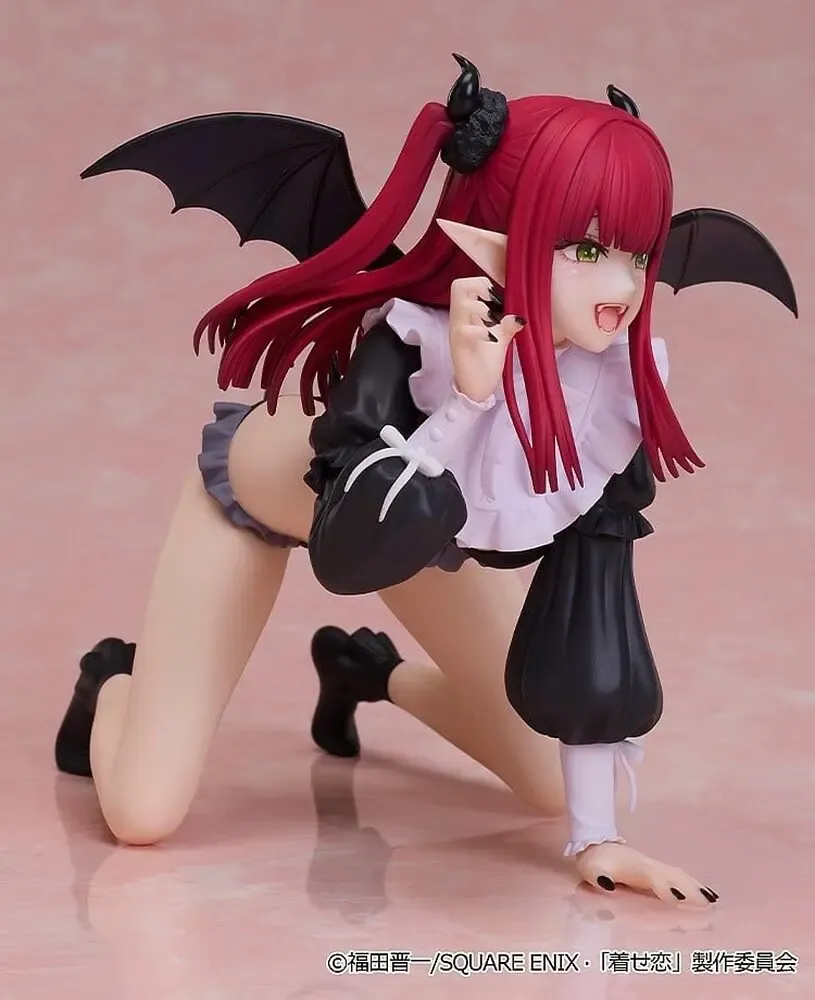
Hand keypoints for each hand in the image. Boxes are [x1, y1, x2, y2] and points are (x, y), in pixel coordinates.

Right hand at [448, 277, 524, 402]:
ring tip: (495, 321)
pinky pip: (467, 331)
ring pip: (460, 305)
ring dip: (482, 309)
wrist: (475, 388)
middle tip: (494, 303)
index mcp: (465, 314)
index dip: (481, 283)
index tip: (498, 298)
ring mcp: (457, 332)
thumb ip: (507, 324)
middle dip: (479, 287)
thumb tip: (522, 316)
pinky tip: (494, 339)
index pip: (464, 284)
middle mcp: (458, 320)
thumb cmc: (485, 361)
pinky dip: (483, 331)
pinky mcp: (460, 347)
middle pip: (457, 286)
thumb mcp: (501, 339)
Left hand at [575, 841, 718, 906]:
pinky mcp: (653, 869)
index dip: (663, 887)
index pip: (652, 877)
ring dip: (694, 885)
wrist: (593, 842)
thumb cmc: (593, 861)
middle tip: (709, 902)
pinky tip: (701, 891)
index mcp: (633, 867)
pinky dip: (690, 882)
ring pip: (677, 874)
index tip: (677, 899)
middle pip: (672, 875)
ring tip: (712, 899)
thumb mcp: (590, 868)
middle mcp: (647, 865)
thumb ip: (598, 876)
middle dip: (689, 888)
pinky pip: (675, 875)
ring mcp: (652, 866)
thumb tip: (608, 885)